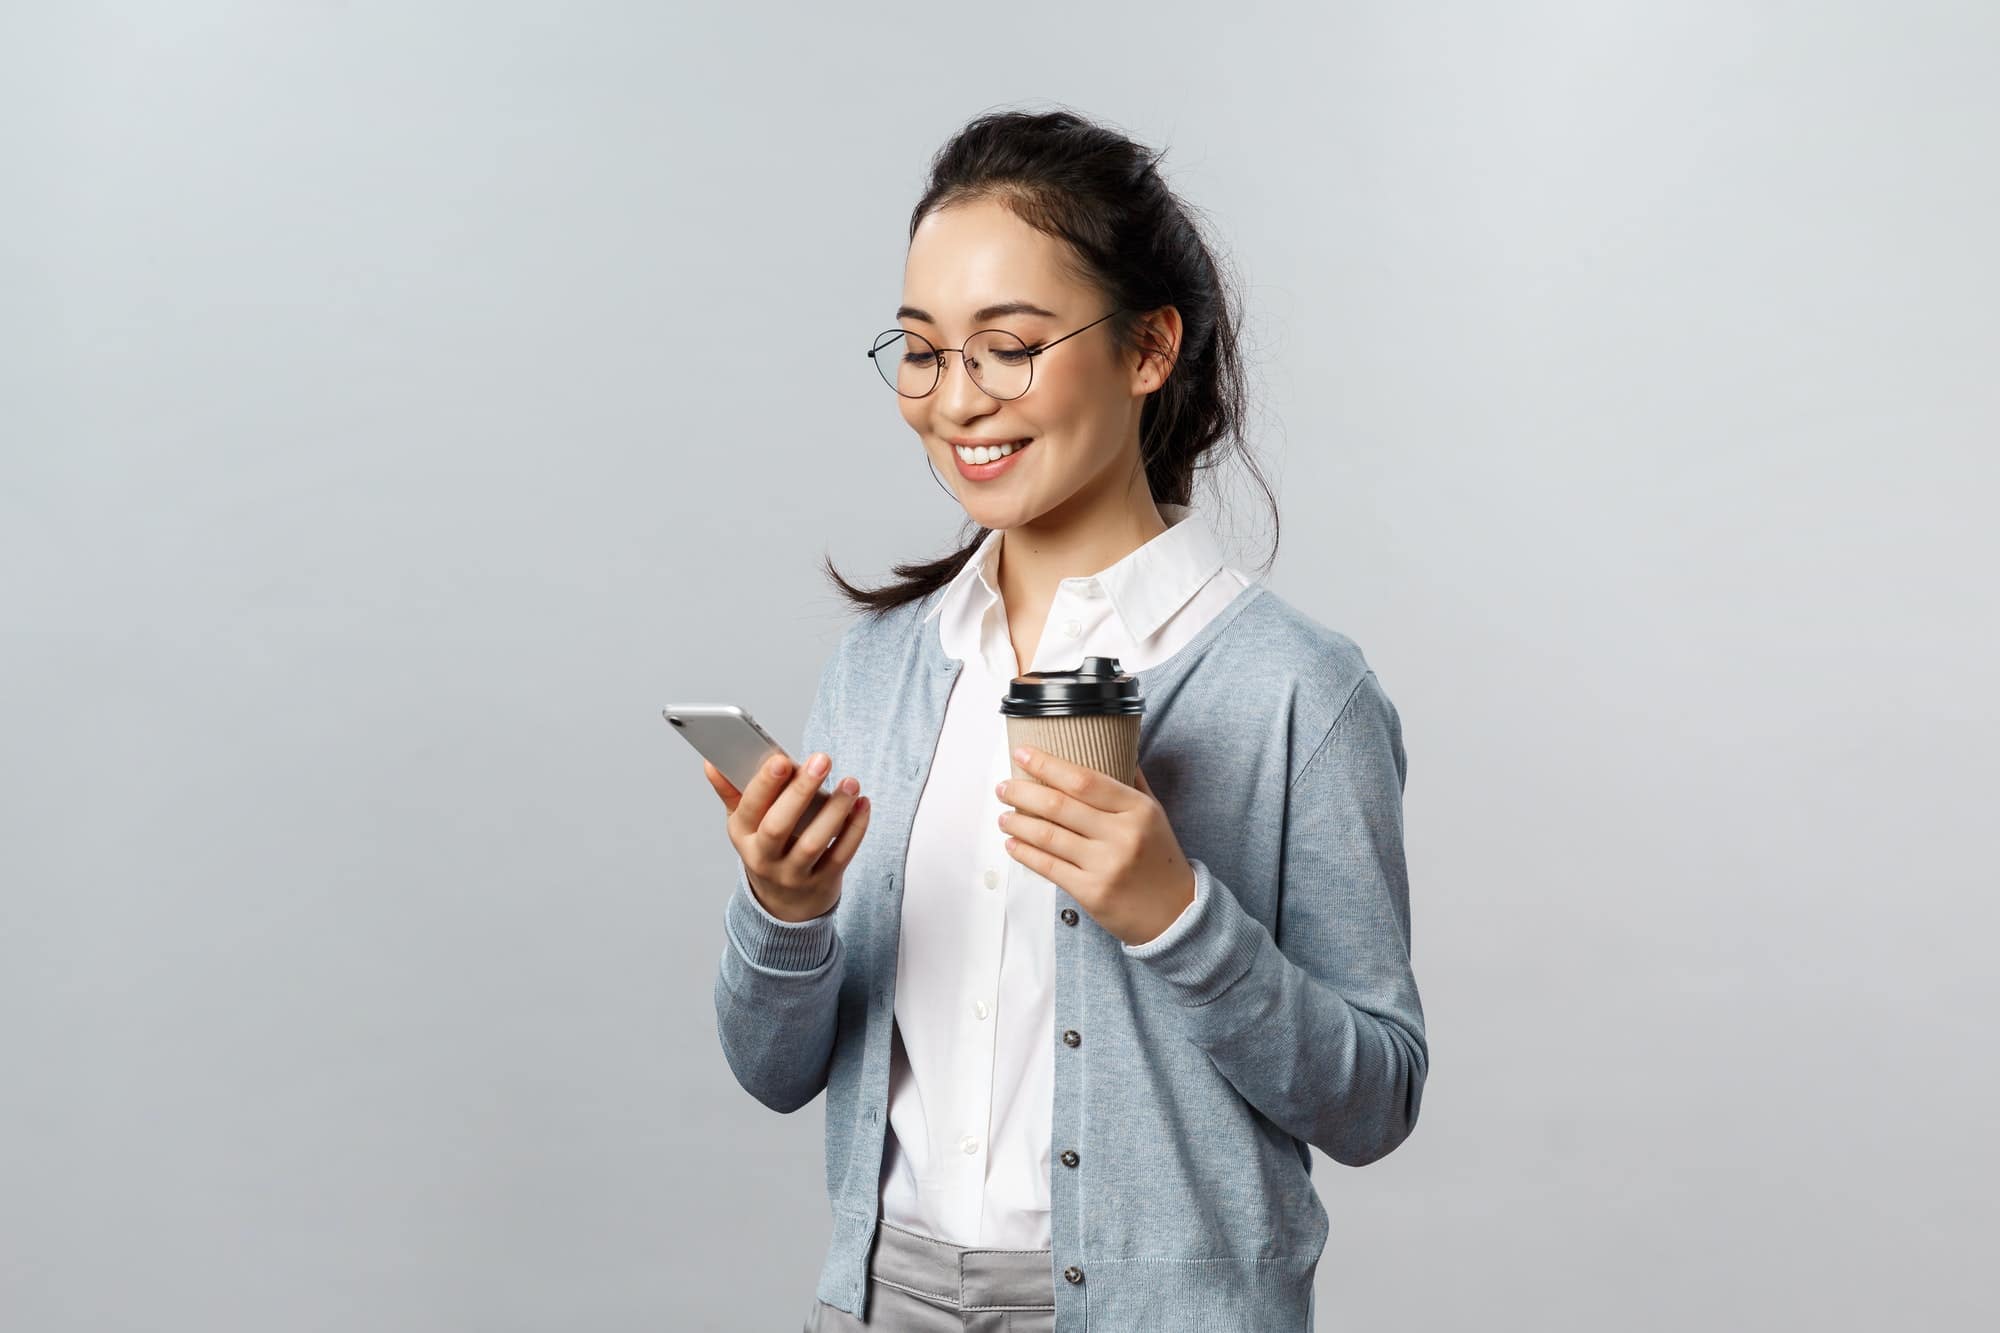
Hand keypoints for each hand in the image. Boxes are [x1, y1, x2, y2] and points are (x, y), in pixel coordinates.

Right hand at [703, 752, 869, 923]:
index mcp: (742, 835)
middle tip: (822, 759)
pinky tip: (863, 804)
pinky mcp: (823, 882)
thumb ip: (732, 791)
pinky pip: (840, 854)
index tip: (781, 759)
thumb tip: (711, 761)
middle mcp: (763, 858)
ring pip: (812, 843)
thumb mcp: (744, 825)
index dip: (764, 784)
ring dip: (834, 810)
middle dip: (800, 791)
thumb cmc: (766, 848)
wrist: (785, 904)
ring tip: (850, 782)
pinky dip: (855, 828)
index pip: (748, 808)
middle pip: (779, 826)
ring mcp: (793, 874)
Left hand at [996, 745, 1195, 947]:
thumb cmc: (1159, 860)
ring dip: (1018, 823)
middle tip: (1004, 787)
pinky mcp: (1092, 892)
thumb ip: (1131, 783)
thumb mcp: (1154, 815)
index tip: (1023, 755)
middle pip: (1060, 806)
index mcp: (1137, 810)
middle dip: (1023, 793)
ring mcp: (1106, 865)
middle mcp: (1122, 835)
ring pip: (1049, 836)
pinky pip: (1049, 867)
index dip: (1048, 765)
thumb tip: (1112, 749)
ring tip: (1004, 816)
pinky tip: (1013, 844)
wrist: (1177, 913)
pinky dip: (1025, 853)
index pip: (1084, 780)